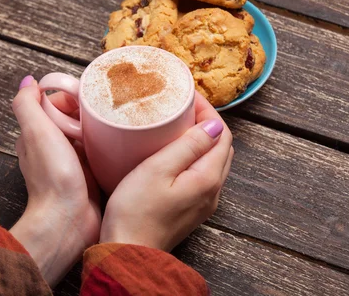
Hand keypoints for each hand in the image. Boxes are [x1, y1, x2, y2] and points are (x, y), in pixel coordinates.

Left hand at [9, 75, 100, 285]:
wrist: (68, 219)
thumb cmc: (52, 177)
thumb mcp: (36, 132)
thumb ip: (27, 104)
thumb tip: (28, 81)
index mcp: (37, 134)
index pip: (55, 103)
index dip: (71, 95)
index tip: (88, 94)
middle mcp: (53, 146)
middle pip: (74, 116)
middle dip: (89, 109)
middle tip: (108, 105)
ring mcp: (73, 161)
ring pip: (89, 133)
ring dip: (101, 126)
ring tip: (118, 119)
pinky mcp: (90, 173)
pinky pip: (100, 151)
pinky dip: (109, 144)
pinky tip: (120, 140)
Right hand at [100, 92, 233, 251]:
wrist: (127, 252)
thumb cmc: (136, 211)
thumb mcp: (158, 169)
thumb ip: (189, 146)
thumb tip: (213, 125)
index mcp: (208, 178)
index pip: (222, 134)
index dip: (208, 111)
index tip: (188, 96)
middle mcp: (212, 191)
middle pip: (221, 147)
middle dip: (206, 122)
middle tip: (182, 106)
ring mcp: (202, 202)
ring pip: (212, 161)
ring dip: (201, 139)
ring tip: (177, 124)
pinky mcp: (189, 208)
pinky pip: (201, 174)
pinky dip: (194, 156)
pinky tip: (173, 152)